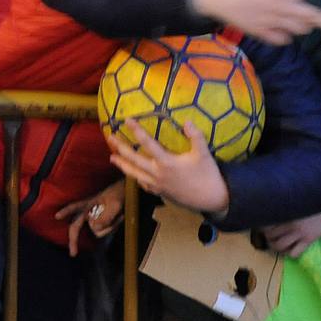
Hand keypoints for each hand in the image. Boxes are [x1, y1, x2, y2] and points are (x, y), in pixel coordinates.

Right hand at [53, 179, 125, 255]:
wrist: (126, 192)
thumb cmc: (119, 194)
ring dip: (109, 228)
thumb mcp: (115, 204)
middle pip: (75, 227)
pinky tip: (119, 218)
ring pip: (97, 231)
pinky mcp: (100, 223)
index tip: (57, 216)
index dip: (66, 211)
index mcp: (88, 203)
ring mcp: (93, 218)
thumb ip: (106, 217)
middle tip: (73, 253)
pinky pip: (103, 231)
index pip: (74, 207)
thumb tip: (95, 229)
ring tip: (120, 216)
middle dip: (74, 240)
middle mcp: (88, 212)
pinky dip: (112, 227)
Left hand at [106, 119, 228, 214]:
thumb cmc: (208, 175)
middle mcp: (158, 174)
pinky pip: (143, 185)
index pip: (148, 143)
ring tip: (112, 158)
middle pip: (134, 159)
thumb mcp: (204, 154)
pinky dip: (136, 178)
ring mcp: (157, 185)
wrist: (211, 199)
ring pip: (135, 174)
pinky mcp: (160, 193)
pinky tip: (133, 175)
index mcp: (166, 162)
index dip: (137, 131)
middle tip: (109, 137)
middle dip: (121, 148)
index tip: (127, 120)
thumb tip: (187, 121)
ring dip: (122, 165)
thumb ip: (196, 137)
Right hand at [189, 0, 320, 44]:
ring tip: (282, 16)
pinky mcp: (263, 33)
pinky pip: (283, 40)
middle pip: (315, 17)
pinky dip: (280, 35)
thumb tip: (304, 22)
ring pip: (300, 30)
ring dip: (298, 26)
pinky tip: (267, 25)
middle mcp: (283, 4)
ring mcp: (274, 20)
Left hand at [263, 188, 320, 255]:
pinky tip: (290, 249)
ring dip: (276, 247)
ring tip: (278, 245)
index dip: (262, 228)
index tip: (263, 228)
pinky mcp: (309, 240)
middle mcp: (291, 223)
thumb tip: (269, 208)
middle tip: (271, 237)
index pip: (266, 224)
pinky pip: (294, 253)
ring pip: (280, 246)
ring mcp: (300, 233)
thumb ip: (284, 206)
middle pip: (271, 237)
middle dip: (268, 239)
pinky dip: (289, 254)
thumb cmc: (313, 203)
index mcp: (286, 212)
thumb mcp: (297, 201)